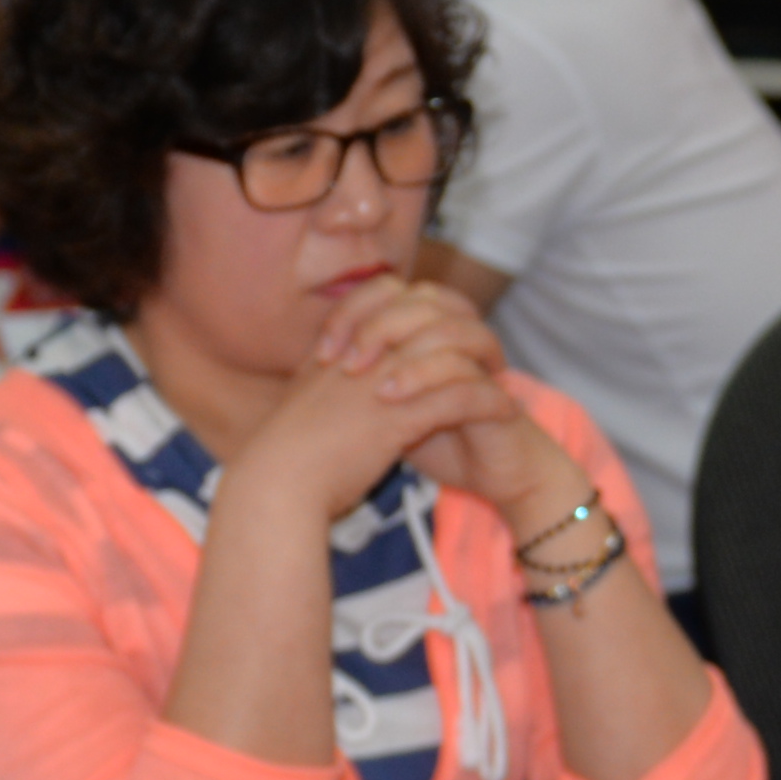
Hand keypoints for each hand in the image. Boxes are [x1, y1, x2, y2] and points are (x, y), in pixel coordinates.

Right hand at [227, 277, 533, 525]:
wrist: (275, 486)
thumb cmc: (284, 456)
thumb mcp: (302, 400)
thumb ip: (324, 380)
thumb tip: (333, 373)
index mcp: (338, 343)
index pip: (386, 292)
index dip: (421, 300)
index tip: (446, 319)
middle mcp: (361, 353)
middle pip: (427, 312)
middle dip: (463, 324)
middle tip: (487, 345)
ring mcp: (380, 381)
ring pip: (449, 350)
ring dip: (484, 360)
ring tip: (505, 375)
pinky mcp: (397, 417)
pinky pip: (458, 397)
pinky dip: (487, 401)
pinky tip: (506, 411)